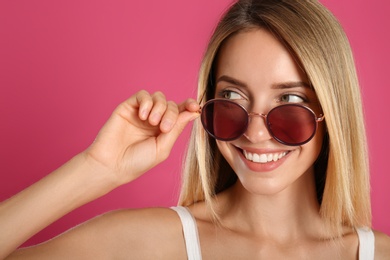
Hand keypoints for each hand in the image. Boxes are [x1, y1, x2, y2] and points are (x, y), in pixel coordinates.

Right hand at [84, 90, 199, 184]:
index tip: (195, 107)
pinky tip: (143, 116)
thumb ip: (177, 128)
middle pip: (171, 105)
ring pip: (159, 97)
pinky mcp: (128, 107)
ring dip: (159, 107)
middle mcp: (155, 119)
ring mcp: (142, 113)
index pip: (181, 113)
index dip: (189, 106)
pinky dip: (147, 102)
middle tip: (163, 128)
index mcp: (165, 130)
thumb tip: (194, 112)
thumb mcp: (163, 147)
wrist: (111, 165)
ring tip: (152, 122)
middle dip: (171, 114)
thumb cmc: (137, 162)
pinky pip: (142, 95)